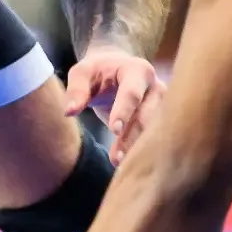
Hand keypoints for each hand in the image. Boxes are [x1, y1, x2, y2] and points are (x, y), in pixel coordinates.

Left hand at [64, 45, 162, 161]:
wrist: (116, 68)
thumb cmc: (98, 71)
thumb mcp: (83, 73)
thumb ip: (76, 90)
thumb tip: (69, 111)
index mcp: (138, 70)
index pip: (132, 94)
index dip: (124, 112)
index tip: (114, 130)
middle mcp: (156, 87)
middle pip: (146, 116)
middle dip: (131, 137)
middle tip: (116, 158)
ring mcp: (162, 105)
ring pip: (152, 130)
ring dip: (136, 148)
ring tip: (119, 163)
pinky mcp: (161, 119)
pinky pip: (153, 137)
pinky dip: (141, 150)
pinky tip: (128, 163)